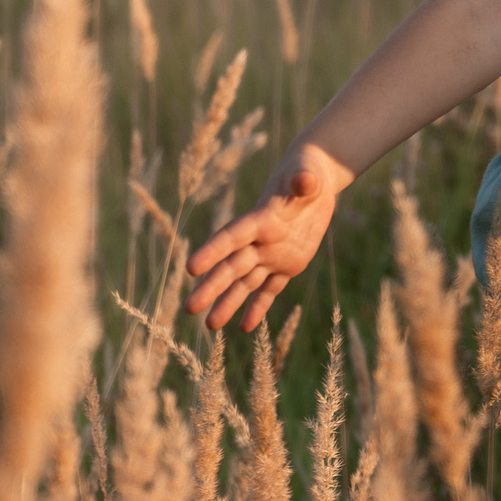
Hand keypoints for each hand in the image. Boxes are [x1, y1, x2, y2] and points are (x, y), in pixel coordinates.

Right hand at [181, 143, 354, 330]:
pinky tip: (244, 328)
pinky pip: (270, 289)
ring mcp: (271, 254)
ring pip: (246, 283)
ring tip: (210, 327)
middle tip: (188, 308)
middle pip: (232, 267)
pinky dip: (258, 307)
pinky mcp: (287, 264)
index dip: (213, 251)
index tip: (191, 268)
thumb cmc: (308, 172)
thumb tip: (305, 180)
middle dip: (212, 288)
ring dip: (228, 304)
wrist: (312, 180)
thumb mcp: (309, 174)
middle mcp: (260, 240)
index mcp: (261, 218)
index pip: (233, 236)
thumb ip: (304, 181)